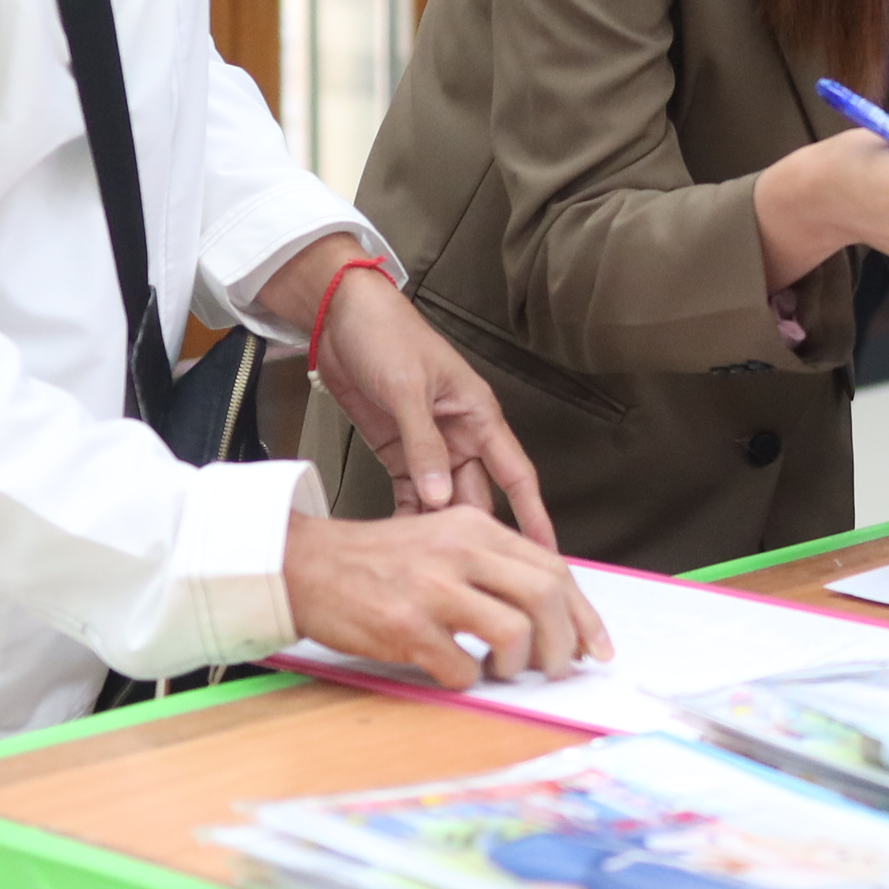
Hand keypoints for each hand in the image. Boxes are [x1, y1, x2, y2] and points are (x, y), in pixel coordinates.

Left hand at [283, 241, 560, 547]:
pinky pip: (412, 493)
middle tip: (475, 571)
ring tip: (434, 562)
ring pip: (444, 499)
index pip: (516, 474)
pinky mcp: (398, 451)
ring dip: (438, 527)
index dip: (534, 515)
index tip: (548, 552)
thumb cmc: (386, 334)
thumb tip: (439, 495)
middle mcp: (460, 434)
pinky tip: (404, 537)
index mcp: (477, 414)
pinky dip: (409, 515)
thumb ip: (424, 444)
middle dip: (479, 533)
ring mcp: (429, 446)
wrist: (340, 317)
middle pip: (478, 495)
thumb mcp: (407, 388)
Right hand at [284, 508, 613, 687]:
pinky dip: (469, 680)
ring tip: (502, 671)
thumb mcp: (441, 539)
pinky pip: (463, 667)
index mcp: (474, 527)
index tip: (596, 647)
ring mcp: (432, 588)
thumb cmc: (375, 561)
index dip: (583, 614)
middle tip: (557, 669)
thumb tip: (551, 614)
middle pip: (546, 597)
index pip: (553, 568)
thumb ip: (492, 565)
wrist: (305, 565)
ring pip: (515, 632)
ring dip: (519, 664)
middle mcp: (459, 550)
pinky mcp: (405, 626)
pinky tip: (454, 672)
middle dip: (563, 643)